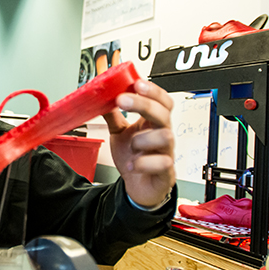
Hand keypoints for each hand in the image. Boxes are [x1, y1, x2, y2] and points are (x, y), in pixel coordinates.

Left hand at [102, 79, 175, 207]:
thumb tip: (102, 97)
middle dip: (143, 104)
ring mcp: (166, 152)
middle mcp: (162, 135)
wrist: (138, 186)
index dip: (152, 90)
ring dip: (143, 139)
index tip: (136, 83)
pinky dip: (142, 163)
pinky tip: (132, 165)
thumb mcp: (119, 133)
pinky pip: (161, 163)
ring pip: (165, 136)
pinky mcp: (166, 172)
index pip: (161, 101)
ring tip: (132, 146)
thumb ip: (113, 116)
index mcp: (152, 123)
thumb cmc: (134, 158)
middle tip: (123, 100)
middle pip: (163, 113)